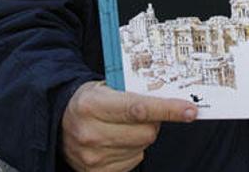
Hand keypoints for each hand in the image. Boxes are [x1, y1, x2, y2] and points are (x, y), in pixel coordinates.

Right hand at [61, 81, 196, 171]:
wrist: (58, 121)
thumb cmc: (89, 101)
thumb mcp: (105, 86)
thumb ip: (133, 91)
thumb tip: (171, 98)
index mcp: (92, 104)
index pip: (138, 109)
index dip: (168, 110)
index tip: (190, 111)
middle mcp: (91, 132)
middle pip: (146, 132)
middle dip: (153, 122)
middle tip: (143, 113)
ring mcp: (92, 156)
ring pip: (142, 147)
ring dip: (141, 136)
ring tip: (122, 127)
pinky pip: (133, 161)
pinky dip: (132, 150)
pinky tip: (117, 141)